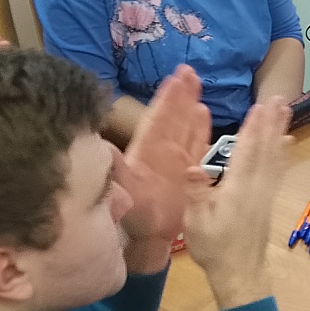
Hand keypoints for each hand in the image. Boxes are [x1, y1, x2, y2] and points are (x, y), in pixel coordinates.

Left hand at [117, 66, 209, 272]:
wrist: (145, 241)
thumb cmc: (132, 218)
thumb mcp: (121, 192)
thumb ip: (115, 171)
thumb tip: (104, 149)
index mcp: (145, 153)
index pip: (158, 120)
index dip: (167, 100)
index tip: (175, 77)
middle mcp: (161, 152)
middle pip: (173, 118)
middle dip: (181, 95)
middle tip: (188, 70)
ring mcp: (175, 162)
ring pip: (185, 128)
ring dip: (191, 108)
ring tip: (197, 84)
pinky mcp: (187, 175)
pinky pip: (196, 147)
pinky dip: (201, 131)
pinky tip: (205, 113)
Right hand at [180, 96, 291, 309]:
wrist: (240, 274)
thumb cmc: (214, 249)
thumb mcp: (196, 223)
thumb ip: (197, 194)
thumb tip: (192, 167)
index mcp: (237, 189)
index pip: (246, 153)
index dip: (253, 129)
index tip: (260, 107)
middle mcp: (256, 187)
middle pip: (266, 150)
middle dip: (271, 123)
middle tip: (281, 99)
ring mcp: (265, 194)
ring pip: (274, 157)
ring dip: (279, 132)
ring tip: (287, 112)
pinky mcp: (268, 200)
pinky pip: (277, 170)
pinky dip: (282, 153)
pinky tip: (287, 144)